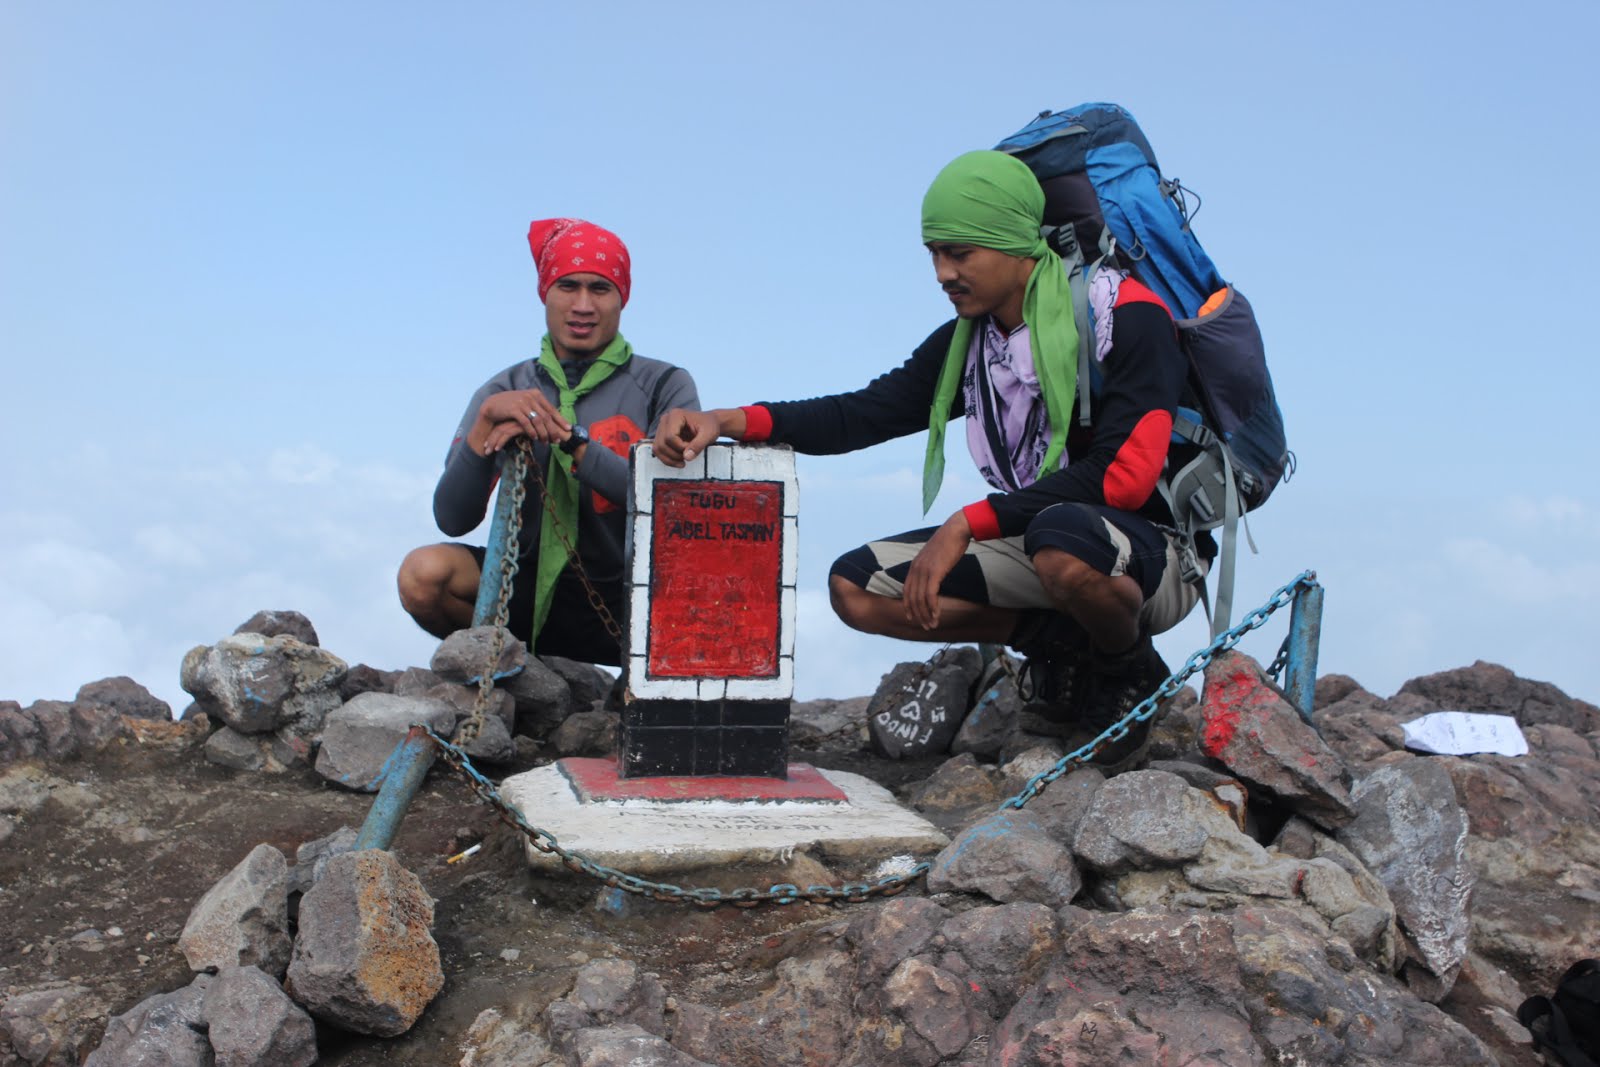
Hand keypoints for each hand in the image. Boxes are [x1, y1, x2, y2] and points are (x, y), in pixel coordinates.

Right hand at [469, 390, 569, 454]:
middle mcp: (531, 397)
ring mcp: (522, 403)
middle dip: (553, 429)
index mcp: (536, 394)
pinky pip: (526, 422)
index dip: (560, 420)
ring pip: (538, 420)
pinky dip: (532, 431)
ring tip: (546, 442)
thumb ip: (538, 408)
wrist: (493, 405)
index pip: (551, 409)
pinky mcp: (514, 409)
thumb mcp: (526, 403)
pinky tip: (535, 438)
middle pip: (546, 416)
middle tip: (558, 440)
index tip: (568, 429)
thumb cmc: (511, 406)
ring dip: (543, 433)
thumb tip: (552, 418)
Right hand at [652, 408, 741, 466]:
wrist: (709, 423)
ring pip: (657, 448)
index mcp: (675, 415)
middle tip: (689, 456)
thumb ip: (698, 445)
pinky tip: (678, 461)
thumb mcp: (709, 435)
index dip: (681, 447)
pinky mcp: (662, 435)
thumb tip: (686, 457)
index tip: (692, 448)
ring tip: (683, 461)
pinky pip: (658, 450)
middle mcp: (665, 419)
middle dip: (675, 455)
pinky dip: (667, 458)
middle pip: (662, 444)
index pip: (670, 437)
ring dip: (670, 459)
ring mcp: (662, 427)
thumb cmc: (710, 426)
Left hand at [902, 511, 972, 630]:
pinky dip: (932, 607)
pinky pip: (930, 595)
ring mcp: (924, 570)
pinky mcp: (935, 572)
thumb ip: (930, 567)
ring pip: (920, 599)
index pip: (906, 591)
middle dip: (918, 615)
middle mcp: (916, 569)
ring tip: (932, 625)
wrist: (956, 529)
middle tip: (926, 626)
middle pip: (912, 598)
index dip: (908, 606)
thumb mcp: (934, 556)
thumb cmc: (949, 542)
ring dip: (926, 614)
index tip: (912, 618)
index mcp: (914, 566)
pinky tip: (937, 615)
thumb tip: (933, 577)